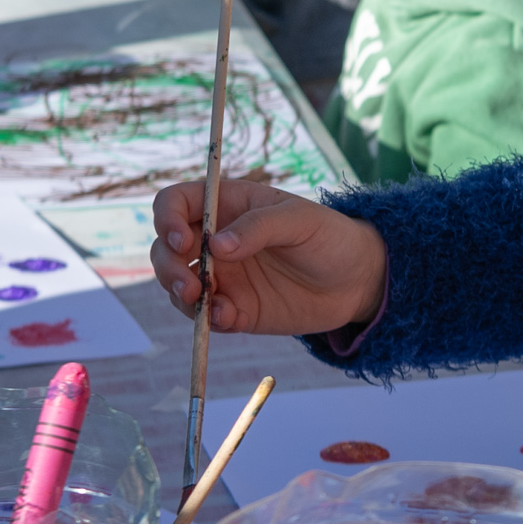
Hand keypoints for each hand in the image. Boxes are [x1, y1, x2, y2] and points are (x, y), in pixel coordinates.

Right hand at [152, 176, 387, 336]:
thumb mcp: (301, 220)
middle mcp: (215, 241)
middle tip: (191, 285)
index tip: (181, 241)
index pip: (175, 203)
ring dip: (181, 295)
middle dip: (168, 267)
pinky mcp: (234, 309)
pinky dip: (208, 319)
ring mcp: (223, 277)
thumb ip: (259, 227)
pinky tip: (229, 318)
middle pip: (166, 248)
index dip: (166, 218)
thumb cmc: (330, 236)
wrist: (357, 281)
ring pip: (177, 284)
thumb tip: (216, 246)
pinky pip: (205, 316)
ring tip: (209, 302)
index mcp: (227, 206)